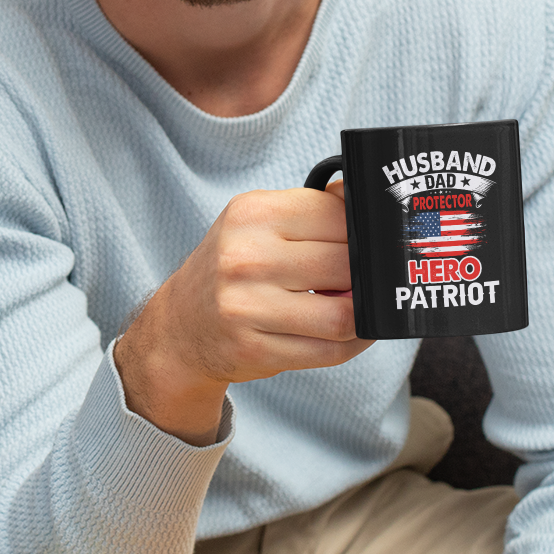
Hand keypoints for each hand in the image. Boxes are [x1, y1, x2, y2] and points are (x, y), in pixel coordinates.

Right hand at [115, 185, 371, 442]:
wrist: (180, 325)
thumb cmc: (232, 269)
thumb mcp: (258, 224)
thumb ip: (315, 210)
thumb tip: (373, 202)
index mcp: (252, 214)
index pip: (339, 217)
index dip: (365, 235)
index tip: (369, 246)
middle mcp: (245, 256)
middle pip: (346, 265)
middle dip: (366, 277)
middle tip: (363, 280)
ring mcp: (246, 306)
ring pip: (343, 314)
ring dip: (362, 315)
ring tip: (357, 308)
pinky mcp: (254, 349)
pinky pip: (329, 351)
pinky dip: (351, 344)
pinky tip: (346, 333)